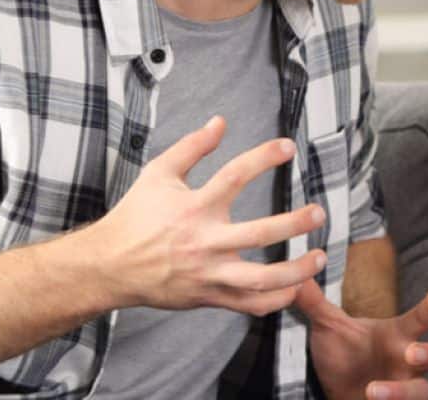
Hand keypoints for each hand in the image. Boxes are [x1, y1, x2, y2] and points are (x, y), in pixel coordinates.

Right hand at [84, 116, 326, 314]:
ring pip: (260, 280)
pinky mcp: (208, 296)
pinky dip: (276, 300)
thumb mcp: (158, 173)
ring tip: (320, 257)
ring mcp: (208, 273)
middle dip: (294, 224)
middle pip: (258, 234)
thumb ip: (191, 146)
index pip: (234, 176)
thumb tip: (220, 121)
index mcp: (193, 207)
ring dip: (295, 271)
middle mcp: (203, 242)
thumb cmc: (135, 216)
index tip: (288, 147)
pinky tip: (296, 287)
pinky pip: (249, 305)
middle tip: (319, 213)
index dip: (263, 158)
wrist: (108, 267)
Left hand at [296, 279, 427, 399]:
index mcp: (397, 336)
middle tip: (412, 352)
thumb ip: (316, 303)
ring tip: (371, 391)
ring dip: (401, 392)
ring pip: (423, 391)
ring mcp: (405, 388)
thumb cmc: (343, 356)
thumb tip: (299, 274)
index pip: (420, 319)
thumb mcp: (328, 327)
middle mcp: (408, 361)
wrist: (336, 392)